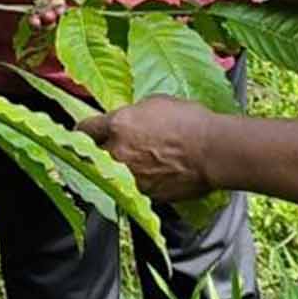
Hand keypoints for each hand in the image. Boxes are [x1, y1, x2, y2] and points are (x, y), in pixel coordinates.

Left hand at [78, 96, 217, 203]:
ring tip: (135, 164)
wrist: (213, 151)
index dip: (84, 131)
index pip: (85, 129)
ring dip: (117, 170)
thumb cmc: (189, 121)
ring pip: (111, 175)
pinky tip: (151, 175)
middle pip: (92, 156)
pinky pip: (132, 188)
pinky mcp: (145, 194)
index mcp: (117, 125)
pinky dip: (137, 182)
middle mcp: (117, 153)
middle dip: (96, 153)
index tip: (85, 133)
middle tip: (107, 149)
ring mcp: (130, 177)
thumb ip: (131, 115)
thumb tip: (126, 121)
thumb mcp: (155, 104)